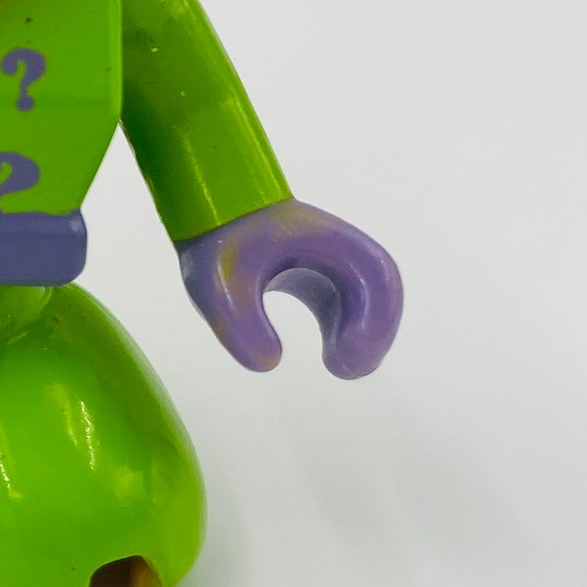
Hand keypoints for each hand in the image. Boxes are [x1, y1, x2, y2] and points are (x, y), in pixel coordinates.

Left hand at [176, 199, 401, 377]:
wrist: (205, 218)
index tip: (346, 349)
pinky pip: (349, 310)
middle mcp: (334, 249)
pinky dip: (348, 334)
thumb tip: (268, 361)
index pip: (375, 273)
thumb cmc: (215, 242)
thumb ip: (240, 324)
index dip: (377, 315)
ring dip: (363, 336)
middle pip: (381, 290)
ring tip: (336, 364)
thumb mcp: (216, 283)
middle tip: (342, 367)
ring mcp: (328, 265)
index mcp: (322, 238)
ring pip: (368, 303)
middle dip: (375, 332)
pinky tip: (331, 356)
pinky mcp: (315, 282)